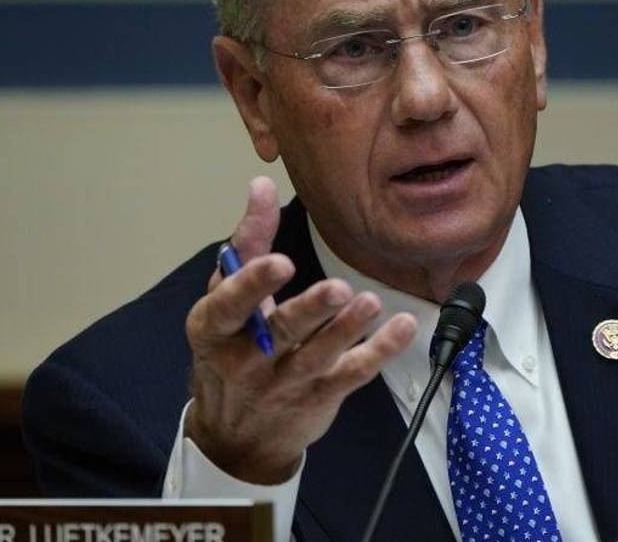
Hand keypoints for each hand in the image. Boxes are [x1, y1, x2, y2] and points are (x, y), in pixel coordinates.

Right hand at [184, 176, 416, 483]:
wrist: (237, 435)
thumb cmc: (232, 347)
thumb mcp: (226, 297)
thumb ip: (247, 240)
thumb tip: (261, 183)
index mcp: (215, 328)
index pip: (230, 306)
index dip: (253, 285)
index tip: (279, 262)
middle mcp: (246, 360)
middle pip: (280, 334)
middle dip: (309, 311)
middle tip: (338, 289)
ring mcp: (284, 383)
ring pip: (318, 357)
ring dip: (346, 329)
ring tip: (369, 302)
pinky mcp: (319, 397)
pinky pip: (352, 375)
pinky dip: (379, 351)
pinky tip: (402, 327)